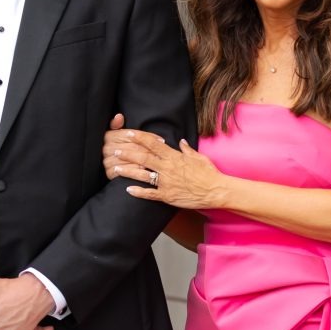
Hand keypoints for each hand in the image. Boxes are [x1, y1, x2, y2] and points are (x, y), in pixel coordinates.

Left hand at [103, 126, 225, 209]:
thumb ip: (187, 149)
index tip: (128, 134)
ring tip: (115, 168)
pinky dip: (138, 192)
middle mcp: (168, 168)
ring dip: (128, 171)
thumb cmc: (208, 173)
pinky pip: (149, 194)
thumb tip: (180, 141)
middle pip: (143, 158)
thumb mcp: (198, 157)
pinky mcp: (167, 196)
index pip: (153, 143)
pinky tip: (127, 190)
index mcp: (174, 156)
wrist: (215, 190)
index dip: (139, 138)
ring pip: (142, 175)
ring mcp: (166, 182)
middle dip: (127, 153)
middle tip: (114, 150)